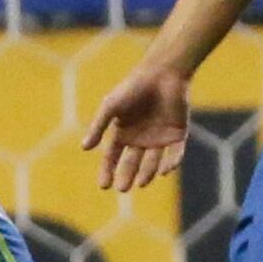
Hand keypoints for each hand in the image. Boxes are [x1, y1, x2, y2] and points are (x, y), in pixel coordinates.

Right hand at [84, 63, 191, 192]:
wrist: (162, 73)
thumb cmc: (133, 88)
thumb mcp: (110, 107)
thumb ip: (98, 126)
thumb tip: (84, 148)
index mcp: (122, 132)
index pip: (112, 157)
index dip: (107, 171)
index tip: (104, 186)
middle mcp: (140, 138)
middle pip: (131, 163)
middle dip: (127, 176)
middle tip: (123, 188)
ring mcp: (160, 138)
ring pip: (153, 162)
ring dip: (147, 173)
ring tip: (142, 182)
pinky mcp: (178, 134)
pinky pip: (175, 153)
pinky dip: (170, 163)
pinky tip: (164, 171)